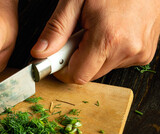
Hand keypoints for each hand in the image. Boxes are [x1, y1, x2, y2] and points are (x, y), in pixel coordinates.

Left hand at [31, 0, 159, 83]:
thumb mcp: (75, 0)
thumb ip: (56, 29)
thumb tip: (40, 53)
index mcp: (108, 38)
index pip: (77, 76)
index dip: (62, 69)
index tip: (57, 57)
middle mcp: (127, 50)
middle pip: (89, 74)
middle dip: (77, 59)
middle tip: (78, 35)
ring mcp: (139, 53)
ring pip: (102, 69)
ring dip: (93, 55)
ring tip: (97, 29)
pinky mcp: (145, 54)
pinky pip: (117, 63)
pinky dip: (108, 52)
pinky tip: (111, 32)